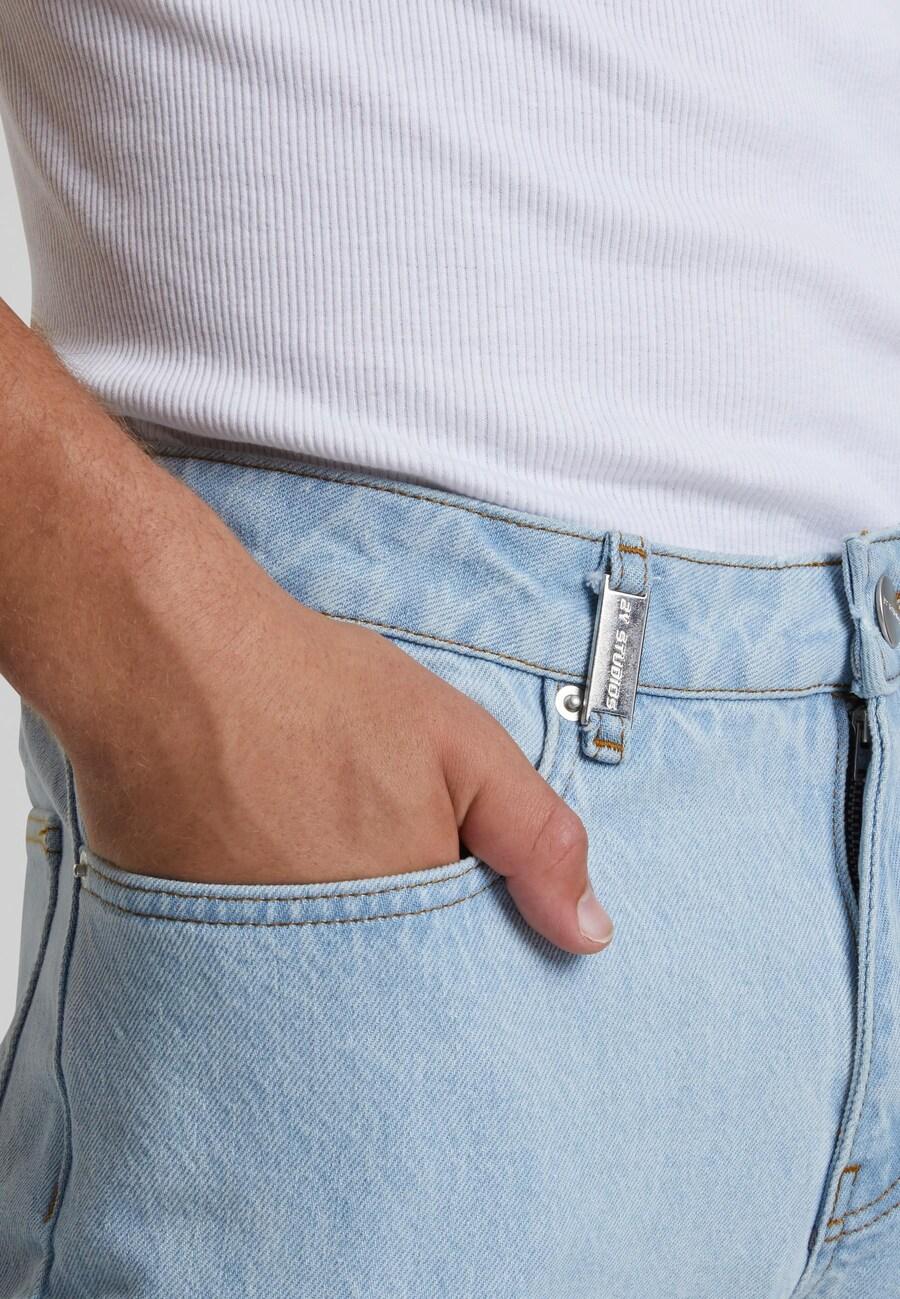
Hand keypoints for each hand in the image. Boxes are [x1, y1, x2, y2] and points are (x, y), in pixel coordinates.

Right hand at [0, 301, 610, 957]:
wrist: (166, 663)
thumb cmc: (313, 693)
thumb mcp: (460, 746)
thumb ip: (536, 839)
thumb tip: (590, 936)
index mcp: (408, 926)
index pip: (469, 993)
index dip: (482, 964)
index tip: (478, 934)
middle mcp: (330, 968)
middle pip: (398, 1006)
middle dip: (418, 968)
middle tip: (395, 886)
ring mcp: (258, 964)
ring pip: (331, 994)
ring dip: (349, 956)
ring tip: (333, 875)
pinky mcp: (196, 949)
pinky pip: (261, 975)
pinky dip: (284, 946)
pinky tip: (279, 879)